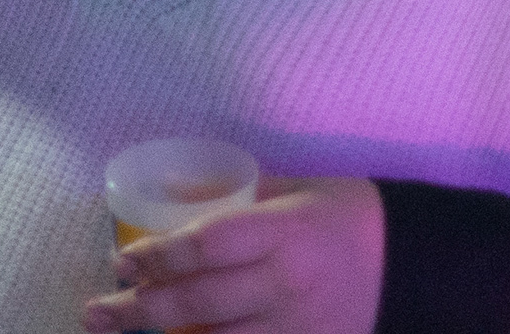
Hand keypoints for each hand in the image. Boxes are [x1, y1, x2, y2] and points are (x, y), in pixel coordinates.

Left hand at [82, 175, 383, 333]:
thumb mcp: (300, 190)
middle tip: (98, 311)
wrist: (412, 267)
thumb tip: (169, 194)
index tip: (124, 260)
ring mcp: (295, 330)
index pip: (207, 246)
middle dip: (138, 309)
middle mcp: (288, 285)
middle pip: (197, 304)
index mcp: (288, 232)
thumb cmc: (349, 218)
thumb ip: (239, 197)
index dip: (157, 256)